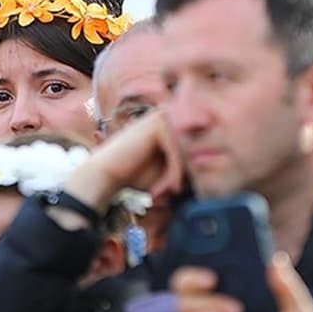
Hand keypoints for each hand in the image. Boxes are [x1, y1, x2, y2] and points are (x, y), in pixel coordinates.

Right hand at [63, 111, 182, 214]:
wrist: (104, 176)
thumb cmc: (133, 175)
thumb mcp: (167, 170)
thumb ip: (186, 164)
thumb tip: (208, 165)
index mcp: (167, 125)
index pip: (191, 150)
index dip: (186, 173)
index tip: (173, 192)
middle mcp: (166, 116)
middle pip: (191, 150)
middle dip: (181, 176)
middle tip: (167, 195)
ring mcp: (162, 117)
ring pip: (186, 153)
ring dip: (176, 177)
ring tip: (161, 193)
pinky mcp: (158, 123)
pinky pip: (177, 153)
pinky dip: (172, 173)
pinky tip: (161, 188)